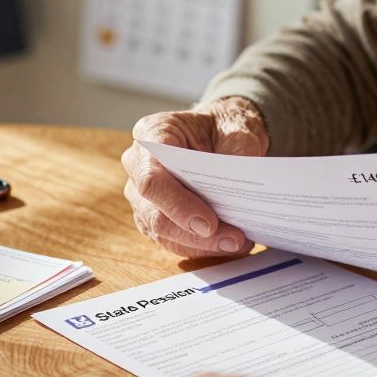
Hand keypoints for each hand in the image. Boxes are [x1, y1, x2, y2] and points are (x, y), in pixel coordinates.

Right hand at [122, 97, 268, 256]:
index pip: (151, 178)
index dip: (178, 205)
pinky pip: (173, 241)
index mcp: (151, 134)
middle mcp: (137, 165)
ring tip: (239, 242)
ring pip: (163, 233)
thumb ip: (237, 157)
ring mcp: (142, 195)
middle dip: (195, 234)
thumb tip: (238, 197)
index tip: (209, 223)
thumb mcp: (239, 131)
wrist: (223, 134)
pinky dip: (202, 247)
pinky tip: (230, 244)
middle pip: (154, 214)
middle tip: (235, 239)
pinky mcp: (153, 217)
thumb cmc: (225, 129)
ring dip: (202, 245)